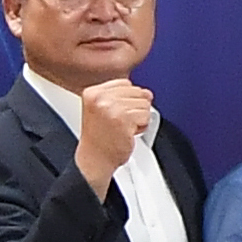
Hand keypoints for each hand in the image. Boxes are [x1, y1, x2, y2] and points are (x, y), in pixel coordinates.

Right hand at [70, 79, 151, 197]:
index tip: (115, 113)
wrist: (95, 158)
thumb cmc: (101, 137)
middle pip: (138, 92)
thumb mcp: (103, 108)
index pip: (126, 83)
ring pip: (145, 104)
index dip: (127, 99)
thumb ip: (123, 96)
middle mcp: (100, 97)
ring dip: (139, 119)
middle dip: (135, 109)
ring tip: (123, 128)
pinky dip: (142, 127)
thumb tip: (148, 93)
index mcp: (93, 92)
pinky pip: (146, 116)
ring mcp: (111, 107)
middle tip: (119, 123)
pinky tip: (128, 133)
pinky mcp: (124, 118)